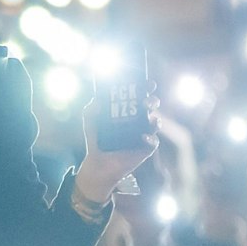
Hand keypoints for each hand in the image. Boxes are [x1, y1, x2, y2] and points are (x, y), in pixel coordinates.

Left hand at [74, 91, 160, 206]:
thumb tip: (96, 98)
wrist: (98, 162)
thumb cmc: (96, 139)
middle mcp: (138, 120)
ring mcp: (143, 134)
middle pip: (152, 107)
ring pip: (156, 123)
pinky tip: (143, 137)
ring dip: (155, 119)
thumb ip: (92, 109)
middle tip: (147, 100)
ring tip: (149, 118)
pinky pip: (153, 142)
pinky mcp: (146, 149)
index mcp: (128, 111)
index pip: (140, 95)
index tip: (147, 83)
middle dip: (153, 101)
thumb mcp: (90, 121)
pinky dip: (151, 139)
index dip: (146, 88)